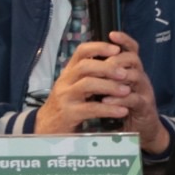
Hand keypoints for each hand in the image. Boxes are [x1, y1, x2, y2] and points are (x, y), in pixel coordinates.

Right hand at [37, 35, 168, 153]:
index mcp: (69, 72)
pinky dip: (109, 109)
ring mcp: (65, 97)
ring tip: (127, 91)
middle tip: (125, 73)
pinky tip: (123, 111)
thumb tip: (116, 61)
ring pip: (87, 85)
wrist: (46, 127)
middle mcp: (65, 81)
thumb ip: (90, 74)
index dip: (99, 47)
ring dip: (110, 86)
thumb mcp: (75, 86)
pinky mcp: (68, 114)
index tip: (117, 49)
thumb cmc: (67, 104)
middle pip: (85, 66)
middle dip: (107, 68)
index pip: (81, 51)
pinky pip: (91, 108)